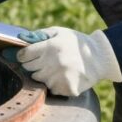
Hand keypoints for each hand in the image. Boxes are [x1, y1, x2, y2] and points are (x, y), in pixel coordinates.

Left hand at [2, 27, 121, 95]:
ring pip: (38, 79)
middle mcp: (53, 63)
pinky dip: (54, 84)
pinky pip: (51, 89)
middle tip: (44, 61)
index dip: (23, 55)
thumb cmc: (77, 43)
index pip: (24, 55)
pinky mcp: (67, 89)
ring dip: (43, 74)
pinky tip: (63, 77)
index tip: (26, 56)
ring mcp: (60, 77)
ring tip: (56, 68)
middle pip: (28, 68)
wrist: (100, 58)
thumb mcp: (59, 32)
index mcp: (50, 47)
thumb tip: (20, 39)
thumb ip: (39, 35)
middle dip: (33, 64)